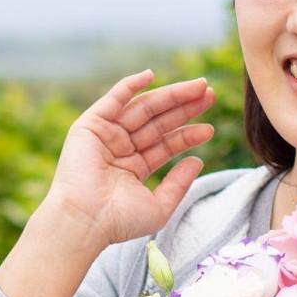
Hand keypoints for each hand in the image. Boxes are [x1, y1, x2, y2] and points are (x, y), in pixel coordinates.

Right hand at [42, 69, 214, 246]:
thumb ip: (179, 183)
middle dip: (185, 107)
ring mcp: (106, 135)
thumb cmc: (118, 221)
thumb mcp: (159, 206)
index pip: (166, 144)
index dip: (188, 134)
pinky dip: (130, 86)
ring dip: (170, 95)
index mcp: (133, 166)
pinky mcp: (90, 126)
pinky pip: (113, 100)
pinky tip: (151, 75)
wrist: (85, 220)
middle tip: (211, 93)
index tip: (210, 129)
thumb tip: (198, 160)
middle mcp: (120, 148)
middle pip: (158, 121)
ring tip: (199, 86)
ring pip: (143, 108)